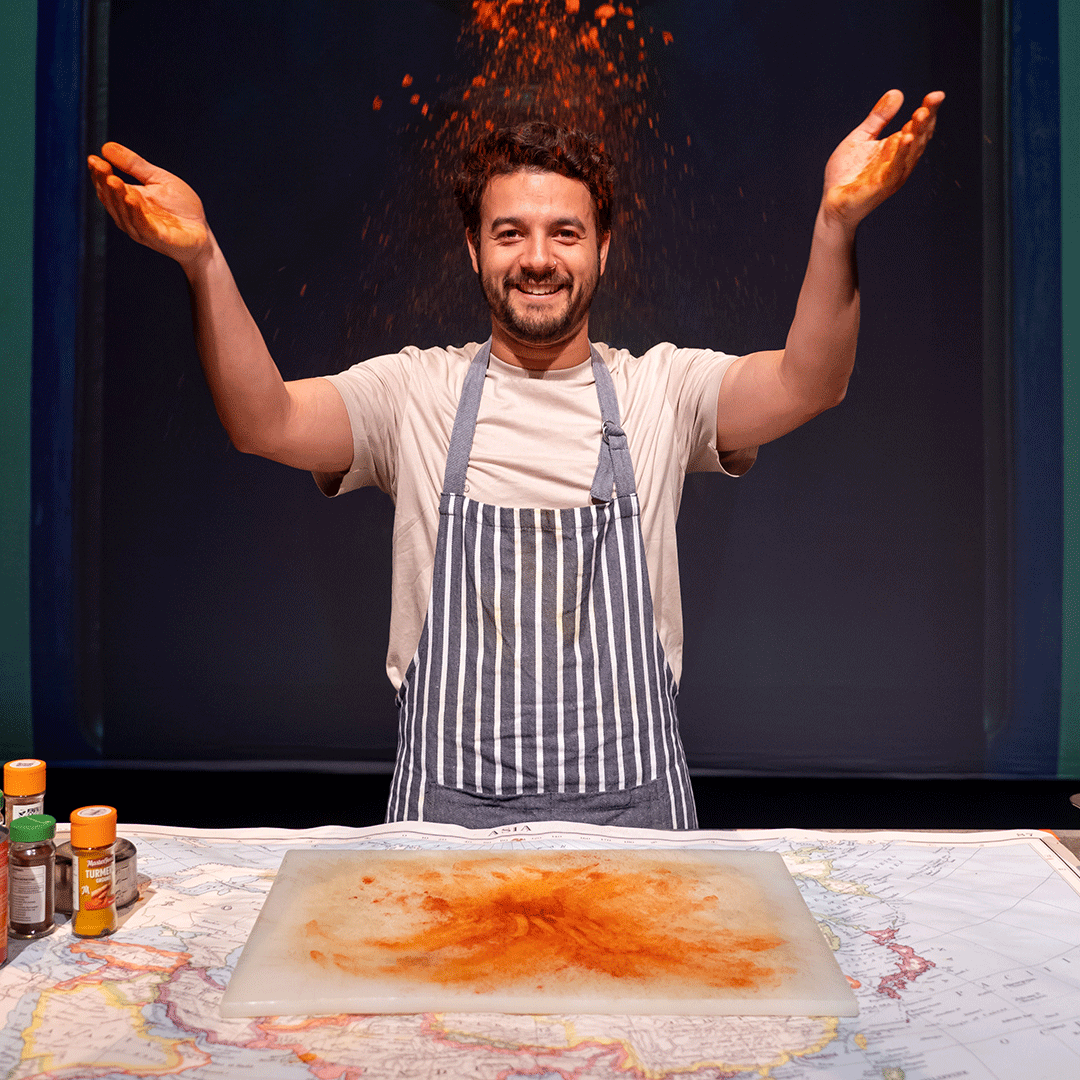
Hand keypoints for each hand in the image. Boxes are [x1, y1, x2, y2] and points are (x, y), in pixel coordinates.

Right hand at [88, 142, 211, 266]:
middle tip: (101, 166)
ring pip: (124, 213)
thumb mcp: (158, 179)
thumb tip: (106, 147)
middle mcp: (131, 216)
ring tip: (113, 180)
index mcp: (129, 199)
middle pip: (112, 200)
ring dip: (118, 197)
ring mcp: (143, 229)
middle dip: (105, 182)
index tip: (94, 159)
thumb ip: (134, 165)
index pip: (107, 186)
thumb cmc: (181, 207)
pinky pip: (143, 226)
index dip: (99, 174)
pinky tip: (131, 199)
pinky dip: (136, 213)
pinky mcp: (158, 239)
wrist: (202, 231)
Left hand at [822, 90, 943, 225]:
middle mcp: (899, 161)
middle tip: (932, 100)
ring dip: (917, 133)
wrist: (832, 203)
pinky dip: (901, 154)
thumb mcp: (861, 138)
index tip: (936, 95)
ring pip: (911, 152)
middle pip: (919, 137)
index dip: (928, 111)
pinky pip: (895, 169)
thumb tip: (897, 92)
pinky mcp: (881, 186)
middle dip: (927, 119)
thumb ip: (878, 118)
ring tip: (921, 113)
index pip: (917, 127)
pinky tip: (904, 138)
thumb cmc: (846, 174)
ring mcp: (892, 174)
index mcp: (896, 148)